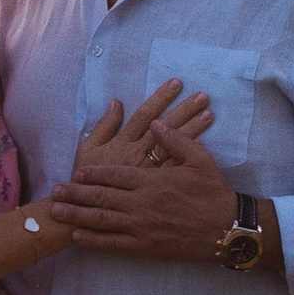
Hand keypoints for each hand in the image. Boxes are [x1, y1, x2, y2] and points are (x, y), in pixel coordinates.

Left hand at [51, 111, 241, 259]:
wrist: (228, 229)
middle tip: (54, 192)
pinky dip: (93, 240)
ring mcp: (141, 226)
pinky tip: (78, 237)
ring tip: (57, 212)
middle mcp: (141, 203)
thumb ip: (174, 139)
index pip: (114, 174)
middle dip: (75, 194)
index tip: (77, 173)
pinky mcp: (145, 247)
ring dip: (76, 215)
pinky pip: (113, 244)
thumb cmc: (214, 192)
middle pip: (100, 196)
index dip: (92, 174)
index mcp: (151, 179)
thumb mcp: (199, 158)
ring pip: (101, 220)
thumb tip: (154, 123)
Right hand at [75, 77, 212, 174]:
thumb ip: (103, 126)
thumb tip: (116, 103)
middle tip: (203, 96)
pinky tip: (203, 145)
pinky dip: (186, 157)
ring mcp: (148, 171)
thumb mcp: (88, 148)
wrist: (86, 211)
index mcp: (123, 142)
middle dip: (184, 110)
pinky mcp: (154, 187)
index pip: (145, 114)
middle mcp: (138, 153)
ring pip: (174, 146)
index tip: (177, 83)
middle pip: (165, 127)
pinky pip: (174, 170)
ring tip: (208, 114)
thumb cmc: (85, 178)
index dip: (161, 98)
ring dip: (192, 130)